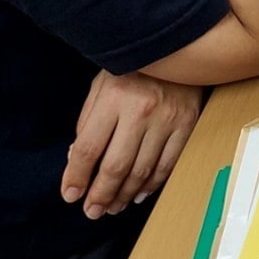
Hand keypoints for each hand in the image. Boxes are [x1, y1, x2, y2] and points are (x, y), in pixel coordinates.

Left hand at [61, 71, 203, 217]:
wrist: (179, 46)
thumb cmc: (134, 68)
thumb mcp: (101, 86)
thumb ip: (88, 121)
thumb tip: (77, 160)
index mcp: (114, 98)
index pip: (89, 149)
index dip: (77, 177)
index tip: (70, 195)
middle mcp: (141, 110)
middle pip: (115, 166)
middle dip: (100, 195)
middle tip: (92, 211)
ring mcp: (168, 118)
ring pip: (142, 170)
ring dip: (124, 194)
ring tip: (112, 207)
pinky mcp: (188, 123)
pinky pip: (168, 163)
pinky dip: (152, 184)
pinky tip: (138, 193)